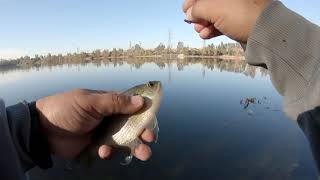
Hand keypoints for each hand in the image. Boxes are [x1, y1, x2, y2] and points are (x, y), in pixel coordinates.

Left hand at [36, 89, 154, 160]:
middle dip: (143, 132)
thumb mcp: (89, 102)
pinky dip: (110, 152)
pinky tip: (103, 151)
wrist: (42, 130)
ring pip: (125, 140)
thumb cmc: (65, 109)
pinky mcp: (96, 147)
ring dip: (135, 147)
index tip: (152, 119)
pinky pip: (110, 151)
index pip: (132, 105)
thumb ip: (114, 102)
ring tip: (143, 154)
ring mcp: (103, 132)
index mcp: (108, 102)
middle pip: (132, 124)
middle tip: (149, 139)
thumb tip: (141, 101)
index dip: (144, 112)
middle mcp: (109, 117)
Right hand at [183, 0, 271, 41]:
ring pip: (215, 14)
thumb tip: (190, 13)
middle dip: (198, 14)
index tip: (185, 10)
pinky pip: (223, 22)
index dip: (193, 1)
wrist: (266, 33)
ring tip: (200, 31)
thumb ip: (197, 9)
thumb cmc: (242, 15)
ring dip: (204, 23)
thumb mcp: (214, 9)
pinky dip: (213, 28)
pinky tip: (206, 35)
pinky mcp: (240, 20)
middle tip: (193, 23)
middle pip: (209, 3)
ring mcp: (237, 8)